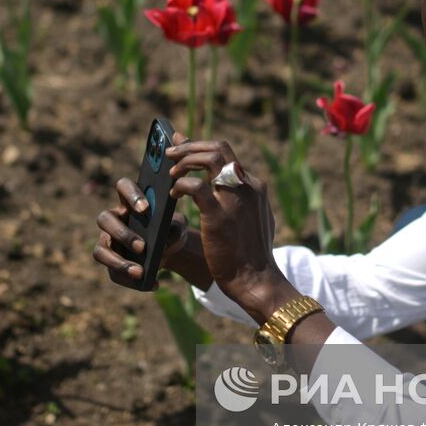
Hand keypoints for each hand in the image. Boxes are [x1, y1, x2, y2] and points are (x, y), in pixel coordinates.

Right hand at [93, 175, 210, 289]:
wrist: (170, 249)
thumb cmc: (170, 230)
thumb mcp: (178, 227)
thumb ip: (175, 227)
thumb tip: (164, 238)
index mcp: (129, 202)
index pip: (122, 186)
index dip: (130, 195)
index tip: (146, 208)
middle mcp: (114, 219)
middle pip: (104, 219)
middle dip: (123, 234)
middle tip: (143, 247)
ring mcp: (108, 242)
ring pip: (100, 251)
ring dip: (119, 262)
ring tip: (140, 272)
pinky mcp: (111, 263)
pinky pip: (113, 273)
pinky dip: (131, 281)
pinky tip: (153, 283)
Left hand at [165, 135, 293, 324]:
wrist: (255, 279)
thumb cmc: (249, 253)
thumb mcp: (253, 219)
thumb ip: (241, 198)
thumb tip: (223, 185)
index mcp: (255, 186)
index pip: (226, 155)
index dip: (201, 147)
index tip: (182, 145)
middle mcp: (248, 186)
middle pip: (218, 148)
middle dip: (190, 146)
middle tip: (170, 153)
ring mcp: (234, 199)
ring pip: (208, 159)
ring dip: (184, 160)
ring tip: (170, 172)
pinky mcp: (218, 214)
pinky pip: (195, 186)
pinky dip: (181, 184)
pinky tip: (174, 194)